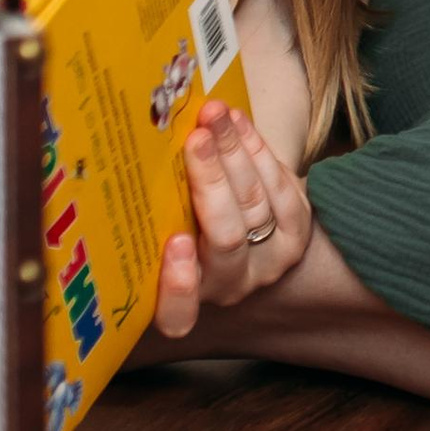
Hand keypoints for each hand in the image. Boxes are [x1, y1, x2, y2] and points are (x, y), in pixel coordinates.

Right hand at [152, 101, 315, 335]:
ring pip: (255, 204)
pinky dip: (257, 149)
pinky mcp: (297, 233)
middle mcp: (229, 286)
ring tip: (215, 115)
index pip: (177, 315)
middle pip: (225, 237)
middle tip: (197, 139)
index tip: (177, 243)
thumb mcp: (159, 228)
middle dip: (212, 181)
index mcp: (184, 297)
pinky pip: (280, 187)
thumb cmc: (182, 223)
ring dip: (234, 151)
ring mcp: (269, 262)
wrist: (244, 221)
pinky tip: (238, 121)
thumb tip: (132, 157)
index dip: (178, 286)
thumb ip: (152, 215)